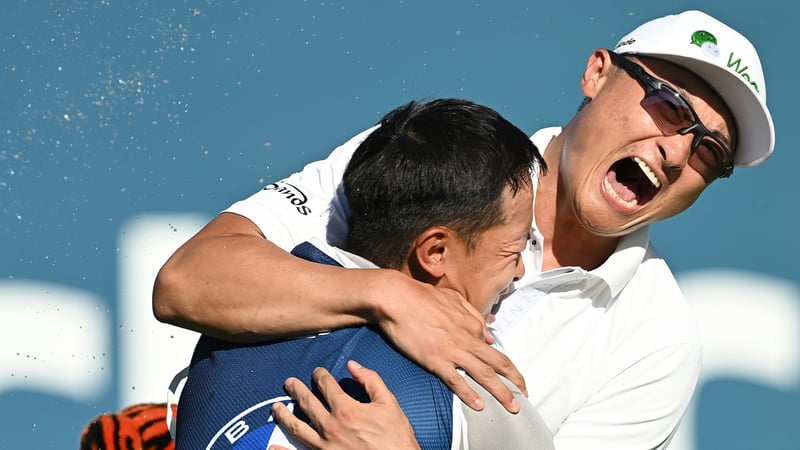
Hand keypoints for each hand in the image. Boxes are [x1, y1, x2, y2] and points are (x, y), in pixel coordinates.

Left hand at [269, 360, 418, 449]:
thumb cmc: (396, 438)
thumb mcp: (389, 404)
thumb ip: (371, 381)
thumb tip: (353, 365)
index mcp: (346, 409)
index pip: (326, 385)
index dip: (320, 375)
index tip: (318, 372)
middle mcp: (330, 426)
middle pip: (306, 403)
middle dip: (296, 390)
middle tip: (289, 383)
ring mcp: (323, 446)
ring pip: (297, 427)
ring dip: (284, 416)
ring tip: (276, 408)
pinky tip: (272, 445)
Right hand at [374, 271, 525, 412]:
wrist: (396, 297)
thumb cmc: (421, 296)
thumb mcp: (454, 299)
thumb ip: (473, 315)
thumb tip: (488, 334)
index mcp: (471, 324)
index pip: (493, 348)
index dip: (504, 364)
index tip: (511, 377)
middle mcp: (467, 338)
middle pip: (498, 363)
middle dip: (515, 381)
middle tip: (525, 395)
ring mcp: (452, 350)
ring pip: (484, 374)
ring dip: (501, 392)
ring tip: (512, 407)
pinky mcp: (435, 359)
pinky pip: (456, 380)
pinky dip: (469, 394)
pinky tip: (478, 405)